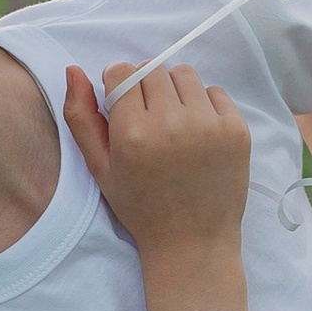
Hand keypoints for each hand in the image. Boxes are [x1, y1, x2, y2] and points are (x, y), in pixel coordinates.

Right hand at [65, 60, 249, 265]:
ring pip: (184, 74)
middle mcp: (172, 123)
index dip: (118, 85)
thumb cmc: (141, 207)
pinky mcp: (236, 130)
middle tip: (149, 118)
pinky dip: (204, 105)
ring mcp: (209, 125)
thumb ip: (81, 118)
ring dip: (175, 90)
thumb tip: (74, 70)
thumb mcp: (100, 168)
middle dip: (145, 86)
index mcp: (133, 133)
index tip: (123, 105)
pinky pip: (215, 92)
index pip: (122, 72)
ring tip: (173, 122)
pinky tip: (197, 133)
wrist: (193, 241)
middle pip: (152, 69)